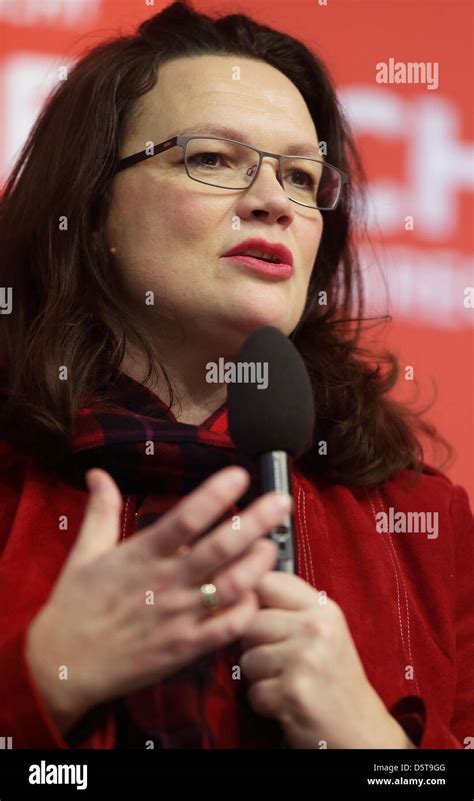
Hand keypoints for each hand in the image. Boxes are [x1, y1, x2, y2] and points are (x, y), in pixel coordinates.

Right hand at [26, 466, 288, 733]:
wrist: (62, 665)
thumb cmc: (74, 605)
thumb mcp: (84, 552)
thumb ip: (100, 510)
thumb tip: (97, 472)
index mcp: (141, 555)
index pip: (185, 519)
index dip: (215, 495)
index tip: (240, 475)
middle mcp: (165, 583)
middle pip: (219, 549)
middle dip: (255, 522)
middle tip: (282, 501)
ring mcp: (178, 617)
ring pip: (231, 587)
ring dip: (257, 565)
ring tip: (272, 545)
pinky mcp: (185, 649)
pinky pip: (226, 629)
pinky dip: (247, 610)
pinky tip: (255, 594)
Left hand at [239, 572, 415, 748]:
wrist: (360, 730)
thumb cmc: (334, 679)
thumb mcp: (324, 631)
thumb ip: (289, 608)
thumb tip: (242, 589)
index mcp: (323, 609)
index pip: (267, 582)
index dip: (250, 599)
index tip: (254, 615)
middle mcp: (316, 629)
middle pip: (249, 621)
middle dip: (254, 645)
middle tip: (280, 661)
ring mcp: (305, 660)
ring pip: (247, 658)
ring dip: (259, 678)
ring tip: (287, 682)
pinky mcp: (293, 693)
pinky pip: (253, 692)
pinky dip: (264, 703)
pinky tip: (287, 703)